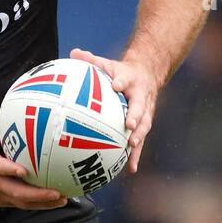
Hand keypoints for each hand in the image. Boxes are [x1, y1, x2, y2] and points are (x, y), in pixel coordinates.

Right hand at [0, 96, 68, 208]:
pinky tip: (53, 202)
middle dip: (37, 195)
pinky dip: (38, 205)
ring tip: (61, 200)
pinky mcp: (2, 201)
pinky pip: (21, 205)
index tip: (24, 171)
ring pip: (22, 202)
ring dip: (42, 203)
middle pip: (17, 192)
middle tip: (56, 192)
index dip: (11, 171)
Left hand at [69, 47, 160, 173]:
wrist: (147, 76)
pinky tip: (130, 170)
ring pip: (144, 126)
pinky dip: (135, 155)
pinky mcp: (144, 126)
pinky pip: (140, 142)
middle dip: (136, 115)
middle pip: (141, 107)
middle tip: (130, 124)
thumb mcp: (108, 64)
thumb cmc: (121, 72)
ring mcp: (146, 113)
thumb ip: (92, 60)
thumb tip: (74, 52)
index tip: (116, 84)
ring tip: (131, 148)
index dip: (121, 81)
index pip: (126, 79)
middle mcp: (142, 98)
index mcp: (131, 81)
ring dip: (139, 138)